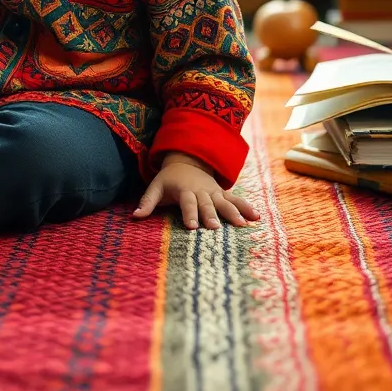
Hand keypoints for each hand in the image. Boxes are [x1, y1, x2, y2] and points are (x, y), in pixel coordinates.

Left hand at [134, 152, 259, 229]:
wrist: (186, 162)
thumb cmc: (169, 179)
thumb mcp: (156, 187)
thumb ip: (147, 202)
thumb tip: (134, 217)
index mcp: (184, 190)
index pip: (187, 203)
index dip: (189, 214)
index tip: (192, 227)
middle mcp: (201, 191)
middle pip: (207, 204)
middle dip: (212, 215)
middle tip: (216, 228)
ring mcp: (214, 192)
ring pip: (225, 202)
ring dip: (233, 212)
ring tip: (243, 224)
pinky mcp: (222, 193)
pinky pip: (236, 199)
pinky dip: (246, 207)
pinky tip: (256, 217)